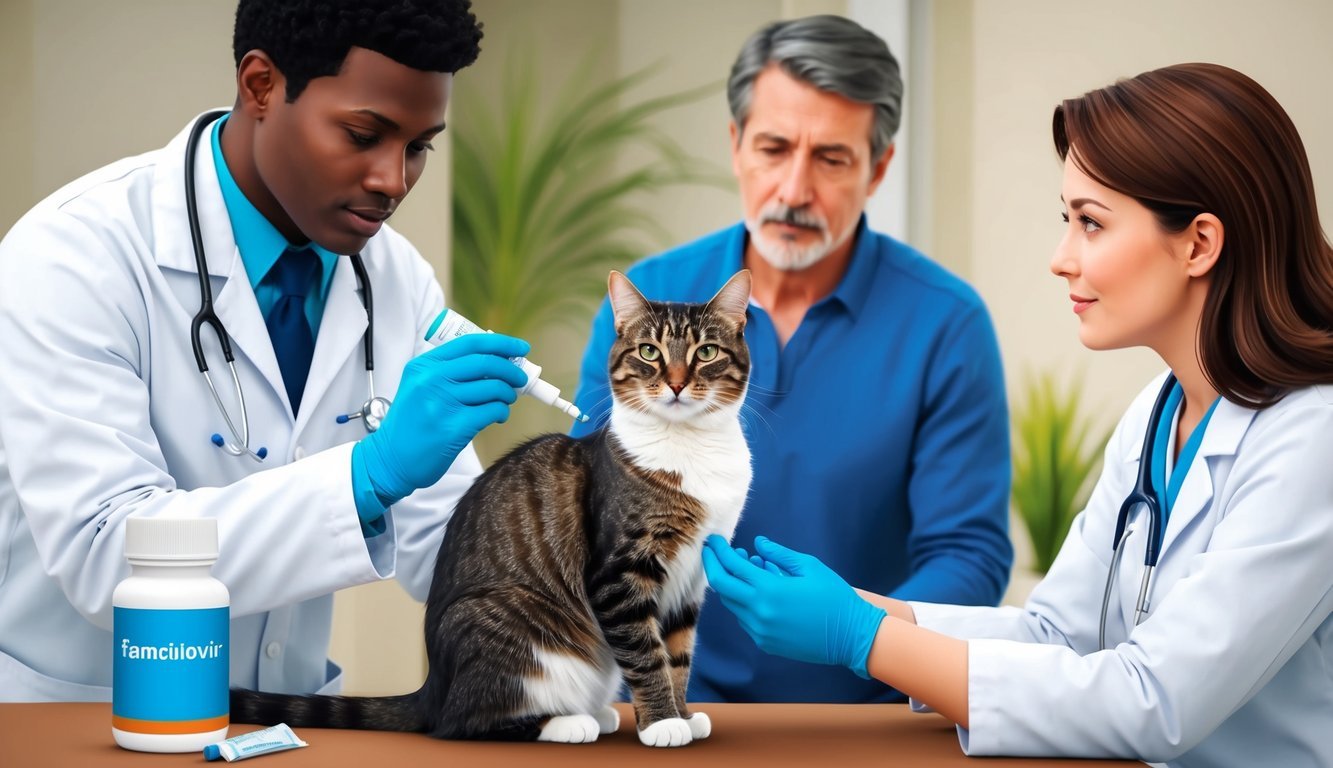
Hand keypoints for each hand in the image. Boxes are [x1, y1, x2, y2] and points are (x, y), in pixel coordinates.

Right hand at [358, 333, 530, 503]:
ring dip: (508, 394)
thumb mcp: (420, 387)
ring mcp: (442, 403)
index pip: (470, 343)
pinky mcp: (454, 427)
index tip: (520, 348)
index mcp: (424, 365)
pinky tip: (498, 416)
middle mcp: (431, 380)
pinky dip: (502, 412)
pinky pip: (493, 411)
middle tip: (520, 378)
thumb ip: (450, 372)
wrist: (391, 459)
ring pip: (494, 388)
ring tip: (505, 400)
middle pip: (486, 363)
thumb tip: (498, 362)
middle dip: (511, 369)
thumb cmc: (411, 423)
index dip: (501, 343)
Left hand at [702, 535, 886, 678]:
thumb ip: (779, 554)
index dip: (719, 551)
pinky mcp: (765, 643)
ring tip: (746, 566)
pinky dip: (744, 601)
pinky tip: (758, 590)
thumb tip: (757, 544)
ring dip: (732, 583)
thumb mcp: (809, 567)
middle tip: (713, 551)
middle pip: (721, 586)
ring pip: (731, 603)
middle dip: (713, 565)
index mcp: (769, 590)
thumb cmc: (834, 597)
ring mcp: (760, 630)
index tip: (713, 540)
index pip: (731, 566)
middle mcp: (759, 612)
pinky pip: (744, 619)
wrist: (851, 636)